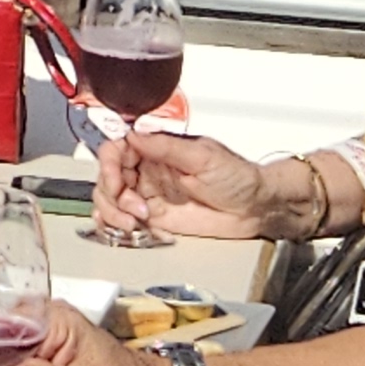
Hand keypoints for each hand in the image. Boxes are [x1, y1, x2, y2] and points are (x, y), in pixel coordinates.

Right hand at [95, 125, 283, 239]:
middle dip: (113, 195)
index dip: (108, 164)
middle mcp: (148, 171)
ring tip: (136, 223)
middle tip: (136, 209)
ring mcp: (149, 196)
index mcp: (156, 149)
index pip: (116, 150)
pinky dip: (118, 227)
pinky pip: (124, 222)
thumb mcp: (203, 156)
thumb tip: (134, 134)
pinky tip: (133, 231)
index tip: (115, 178)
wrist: (257, 209)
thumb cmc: (238, 177)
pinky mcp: (156, 220)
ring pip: (109, 201)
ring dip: (113, 214)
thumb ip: (165, 146)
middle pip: (107, 178)